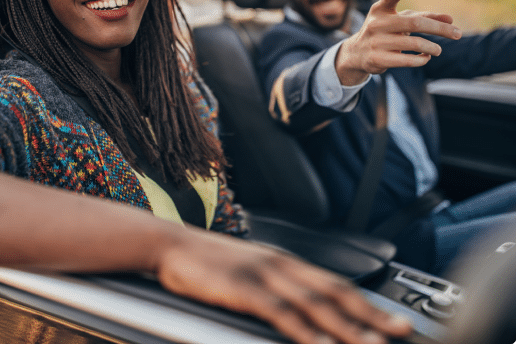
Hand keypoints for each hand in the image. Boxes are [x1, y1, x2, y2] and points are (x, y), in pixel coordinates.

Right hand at [156, 227, 412, 343]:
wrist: (172, 243)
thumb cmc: (209, 261)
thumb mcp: (249, 269)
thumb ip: (276, 285)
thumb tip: (301, 309)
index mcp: (284, 261)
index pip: (334, 282)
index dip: (365, 302)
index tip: (391, 318)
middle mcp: (281, 264)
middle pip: (334, 292)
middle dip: (370, 315)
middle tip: (401, 331)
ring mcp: (263, 274)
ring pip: (314, 303)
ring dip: (346, 326)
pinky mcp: (243, 288)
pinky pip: (280, 312)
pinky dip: (303, 330)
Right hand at [336, 0, 461, 85]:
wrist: (357, 52)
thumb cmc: (384, 31)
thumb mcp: (398, 19)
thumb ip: (423, 16)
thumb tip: (450, 19)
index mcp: (380, 10)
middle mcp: (377, 24)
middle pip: (414, 24)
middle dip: (439, 29)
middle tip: (458, 34)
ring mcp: (377, 42)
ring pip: (414, 44)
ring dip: (432, 48)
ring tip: (438, 50)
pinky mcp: (378, 59)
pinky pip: (406, 60)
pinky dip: (421, 59)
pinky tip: (426, 58)